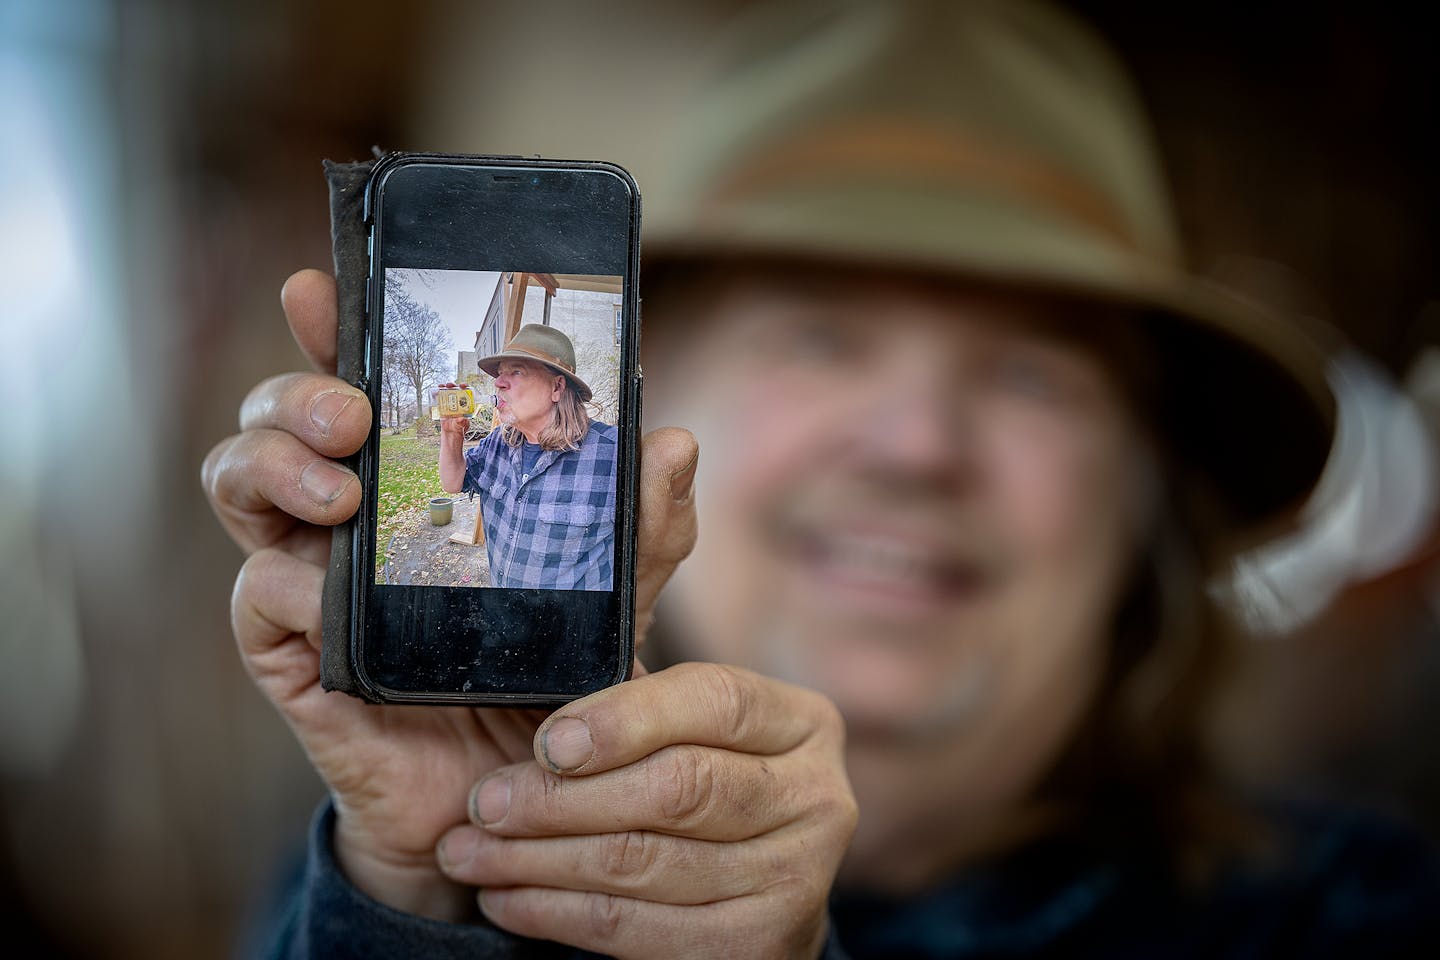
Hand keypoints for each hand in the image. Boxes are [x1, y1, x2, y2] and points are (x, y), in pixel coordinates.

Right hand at [201, 269, 698, 919]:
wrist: (518, 800)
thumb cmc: (551, 678)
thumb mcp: (609, 597)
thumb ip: (639, 527)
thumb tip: (673, 442)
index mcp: (417, 480)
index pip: (363, 384)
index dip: (332, 329)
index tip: (319, 286)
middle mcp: (351, 515)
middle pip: (280, 416)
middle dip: (297, 390)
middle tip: (351, 411)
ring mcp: (311, 577)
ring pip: (240, 481)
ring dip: (274, 464)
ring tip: (340, 487)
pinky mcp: (292, 652)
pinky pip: (256, 596)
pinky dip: (285, 584)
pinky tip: (331, 599)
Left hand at [436, 662, 857, 958]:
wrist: (750, 898)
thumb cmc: (697, 785)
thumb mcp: (690, 726)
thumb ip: (640, 681)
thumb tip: (570, 600)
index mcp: (801, 722)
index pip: (715, 700)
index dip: (625, 717)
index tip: (547, 740)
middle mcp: (816, 797)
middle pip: (680, 788)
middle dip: (563, 798)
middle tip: (484, 802)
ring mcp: (795, 878)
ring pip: (646, 863)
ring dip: (540, 860)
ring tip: (471, 852)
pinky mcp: (758, 947)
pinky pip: (637, 930)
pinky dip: (558, 914)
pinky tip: (507, 899)